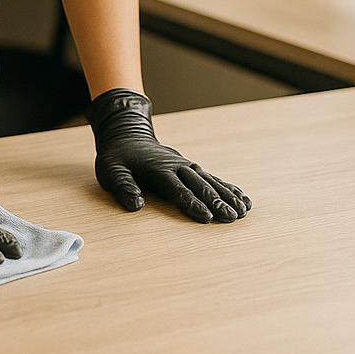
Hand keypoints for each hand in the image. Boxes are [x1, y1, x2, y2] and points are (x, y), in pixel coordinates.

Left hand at [86, 89, 251, 223]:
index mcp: (158, 169)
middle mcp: (176, 166)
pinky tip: (243, 199)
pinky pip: (213, 178)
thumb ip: (123, 186)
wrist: (127, 135)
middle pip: (199, 185)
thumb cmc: (118, 158)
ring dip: (227, 195)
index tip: (207, 217)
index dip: (192, 203)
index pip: (177, 189)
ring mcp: (186, 166)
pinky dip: (228, 187)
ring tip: (243, 211)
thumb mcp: (111, 170)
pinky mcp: (191, 168)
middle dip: (216, 201)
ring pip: (210, 181)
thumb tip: (135, 206)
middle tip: (232, 217)